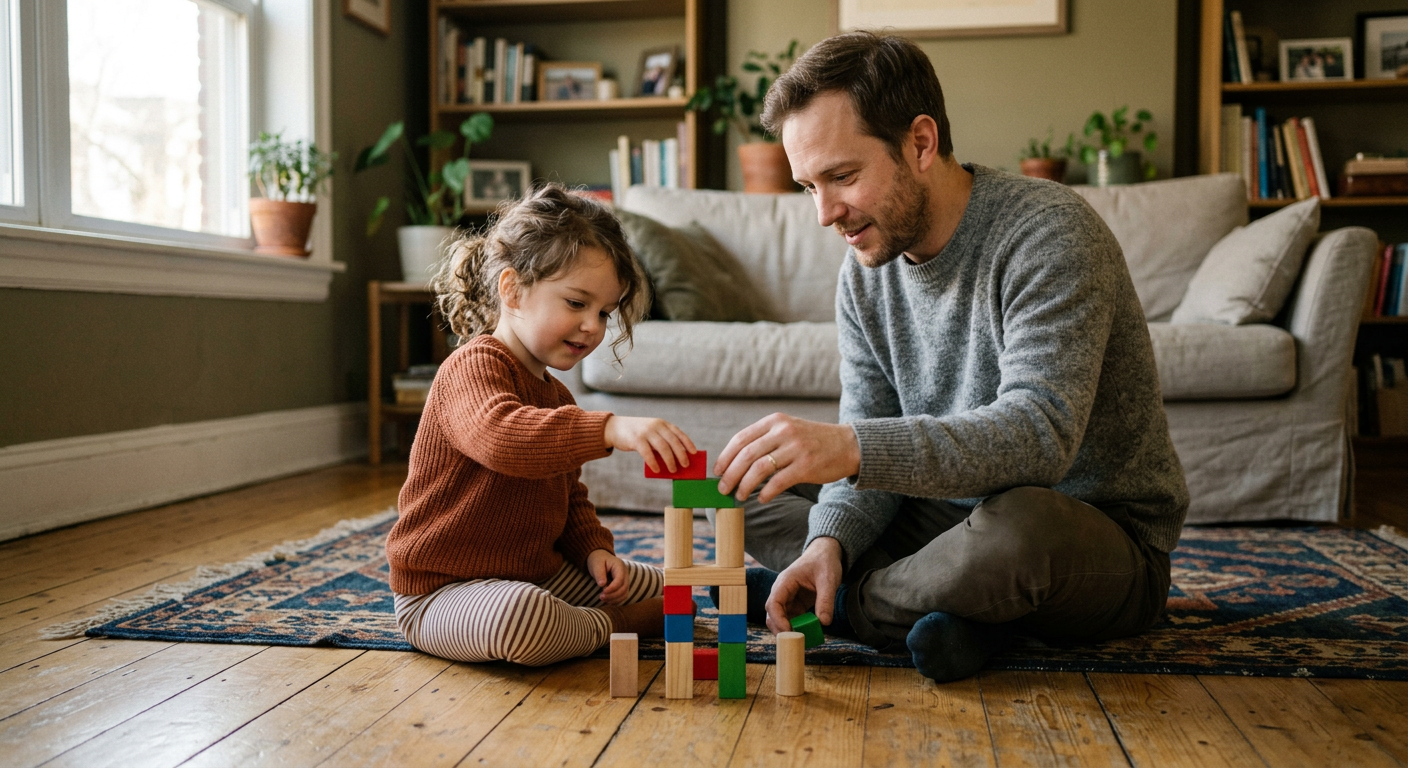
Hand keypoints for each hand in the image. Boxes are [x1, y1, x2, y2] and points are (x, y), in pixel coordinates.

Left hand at [587, 549, 628, 604]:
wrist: (600, 558)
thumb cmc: (597, 560)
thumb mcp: (596, 564)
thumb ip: (599, 574)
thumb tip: (602, 585)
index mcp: (619, 566)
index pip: (620, 579)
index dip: (612, 588)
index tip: (602, 592)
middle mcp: (625, 573)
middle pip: (624, 588)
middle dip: (613, 595)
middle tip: (601, 597)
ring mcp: (625, 580)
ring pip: (624, 594)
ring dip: (614, 599)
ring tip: (603, 599)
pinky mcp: (622, 586)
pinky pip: (622, 596)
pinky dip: (616, 600)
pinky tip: (607, 600)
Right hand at [603, 416, 697, 474]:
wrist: (615, 428)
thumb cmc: (636, 434)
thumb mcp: (651, 433)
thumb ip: (661, 442)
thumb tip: (674, 461)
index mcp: (662, 424)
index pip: (678, 433)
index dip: (687, 443)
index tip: (694, 452)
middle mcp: (656, 426)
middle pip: (673, 441)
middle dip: (681, 454)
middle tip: (686, 465)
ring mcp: (646, 432)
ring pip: (663, 448)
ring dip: (670, 460)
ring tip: (674, 470)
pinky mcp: (636, 439)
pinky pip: (648, 453)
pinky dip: (654, 462)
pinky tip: (657, 469)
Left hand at [714, 413, 860, 503]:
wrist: (848, 445)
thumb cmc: (813, 441)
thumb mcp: (788, 430)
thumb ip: (765, 440)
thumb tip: (735, 462)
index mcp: (775, 422)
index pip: (741, 439)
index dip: (725, 457)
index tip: (717, 472)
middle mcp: (783, 432)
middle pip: (746, 455)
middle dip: (730, 474)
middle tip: (722, 489)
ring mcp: (795, 448)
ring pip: (759, 469)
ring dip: (744, 486)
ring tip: (739, 496)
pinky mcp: (806, 466)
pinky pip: (778, 482)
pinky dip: (765, 493)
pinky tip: (761, 498)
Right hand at [765, 537, 843, 633]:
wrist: (825, 554)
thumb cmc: (824, 562)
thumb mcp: (829, 580)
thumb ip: (826, 600)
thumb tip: (824, 623)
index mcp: (785, 582)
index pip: (773, 603)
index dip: (778, 620)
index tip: (790, 631)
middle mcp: (782, 592)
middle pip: (772, 614)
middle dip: (780, 629)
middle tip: (795, 642)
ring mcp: (788, 599)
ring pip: (780, 619)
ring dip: (788, 631)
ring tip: (803, 640)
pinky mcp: (795, 605)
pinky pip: (792, 620)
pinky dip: (797, 628)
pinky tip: (808, 635)